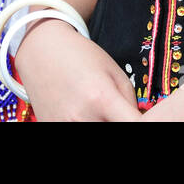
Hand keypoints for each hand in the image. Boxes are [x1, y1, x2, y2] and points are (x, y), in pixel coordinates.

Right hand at [14, 18, 139, 120]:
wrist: (41, 52)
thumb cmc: (80, 58)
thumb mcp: (115, 73)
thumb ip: (131, 104)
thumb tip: (140, 123)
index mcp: (102, 99)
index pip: (135, 125)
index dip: (142, 122)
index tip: (139, 117)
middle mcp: (82, 117)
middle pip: (114, 129)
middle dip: (118, 121)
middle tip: (114, 110)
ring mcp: (64, 126)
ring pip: (97, 129)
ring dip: (101, 122)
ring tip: (96, 110)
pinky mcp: (51, 129)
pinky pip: (78, 132)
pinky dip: (85, 122)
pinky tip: (80, 112)